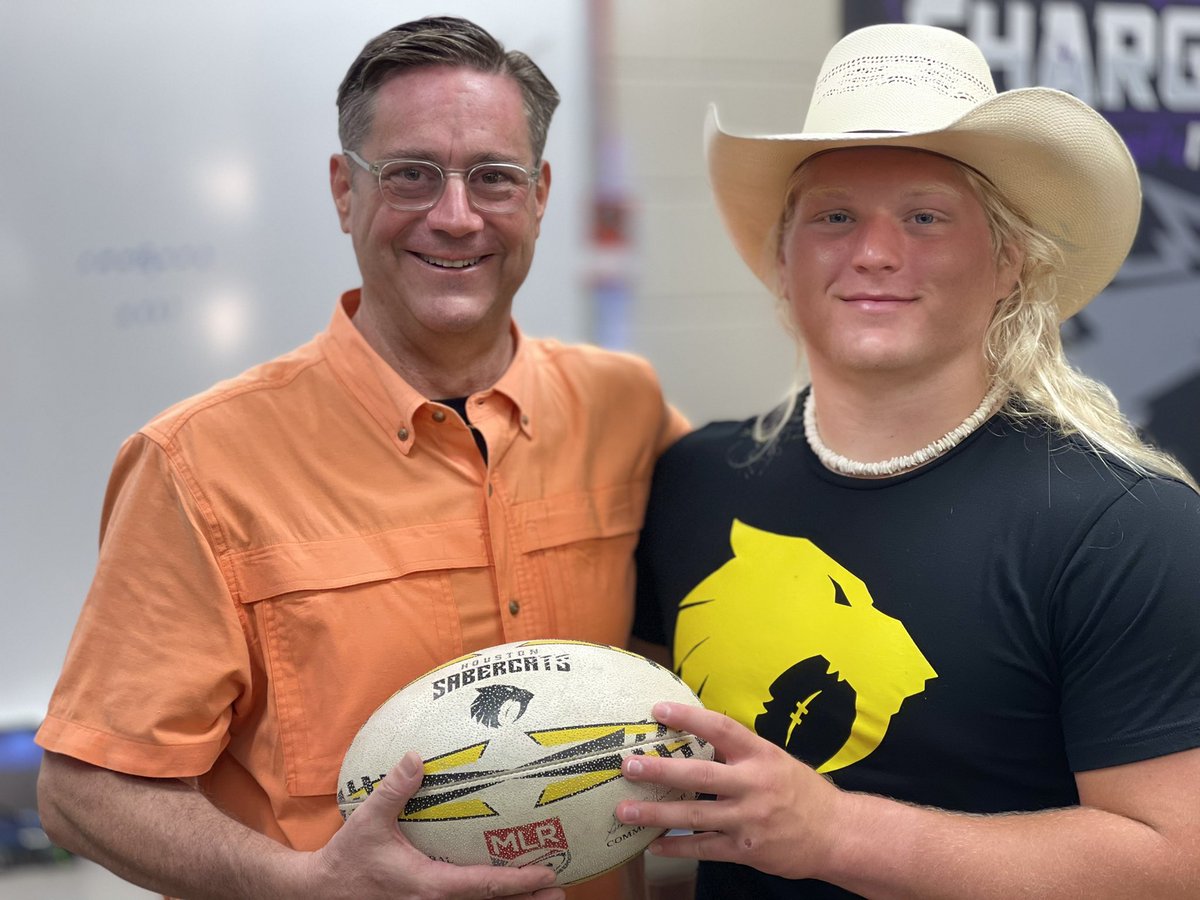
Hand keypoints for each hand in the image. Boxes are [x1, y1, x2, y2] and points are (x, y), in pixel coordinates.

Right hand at [305, 751, 564, 899]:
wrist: (320, 894)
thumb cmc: (347, 859)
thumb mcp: (369, 821)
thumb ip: (395, 789)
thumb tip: (417, 757)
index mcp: (430, 885)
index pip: (485, 885)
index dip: (520, 881)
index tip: (549, 873)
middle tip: (561, 890)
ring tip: (546, 896)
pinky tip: (501, 894)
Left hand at [615, 702, 842, 880]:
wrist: (836, 834)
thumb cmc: (800, 791)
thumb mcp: (774, 759)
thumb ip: (738, 750)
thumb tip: (698, 733)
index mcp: (760, 755)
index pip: (721, 728)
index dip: (689, 717)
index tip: (659, 709)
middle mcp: (754, 784)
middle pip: (699, 774)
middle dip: (661, 770)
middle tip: (630, 765)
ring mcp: (749, 818)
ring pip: (694, 815)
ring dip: (656, 814)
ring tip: (626, 810)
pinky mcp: (746, 849)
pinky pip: (704, 847)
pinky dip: (677, 846)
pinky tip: (653, 844)